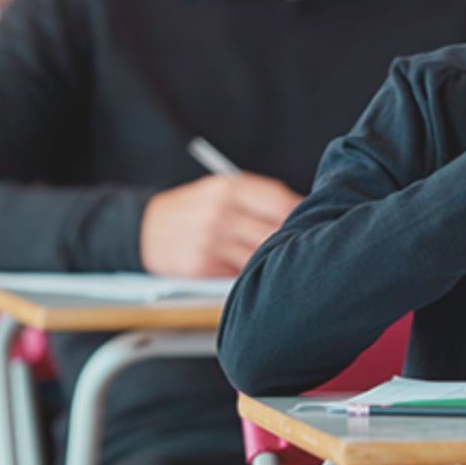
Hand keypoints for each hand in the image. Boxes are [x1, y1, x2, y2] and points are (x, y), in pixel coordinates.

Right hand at [140, 173, 302, 277]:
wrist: (145, 230)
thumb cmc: (194, 210)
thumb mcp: (221, 191)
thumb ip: (257, 199)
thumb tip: (304, 214)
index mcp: (229, 187)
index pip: (281, 201)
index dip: (304, 215)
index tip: (319, 223)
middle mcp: (220, 212)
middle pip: (275, 231)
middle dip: (294, 242)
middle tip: (312, 251)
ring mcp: (210, 240)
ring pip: (260, 256)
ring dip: (276, 263)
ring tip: (289, 266)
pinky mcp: (201, 267)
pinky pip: (240, 275)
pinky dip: (252, 276)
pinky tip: (260, 276)